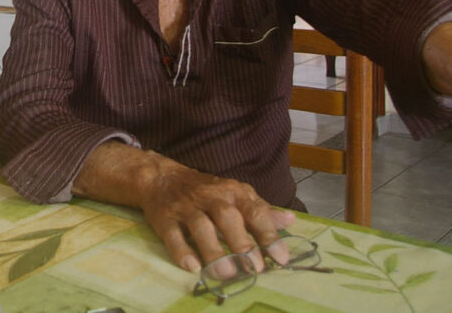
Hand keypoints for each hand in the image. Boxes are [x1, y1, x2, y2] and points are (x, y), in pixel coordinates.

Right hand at [139, 159, 294, 272]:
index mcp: (232, 192)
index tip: (281, 258)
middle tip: (254, 267)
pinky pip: (172, 234)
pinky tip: (192, 266)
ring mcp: (186, 207)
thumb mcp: (235, 194)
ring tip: (226, 273)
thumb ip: (261, 209)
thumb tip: (290, 220)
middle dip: (241, 242)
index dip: (268, 234)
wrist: (160, 177)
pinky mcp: (164, 218)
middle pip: (226, 217)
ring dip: (213, 250)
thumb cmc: (205, 190)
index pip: (254, 211)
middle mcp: (210, 197)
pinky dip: (181, 251)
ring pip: (200, 227)